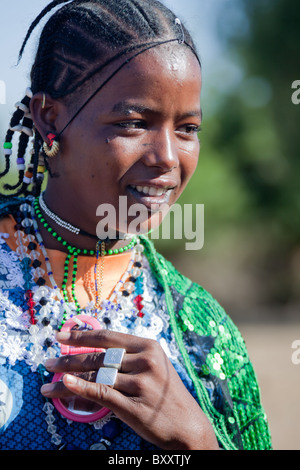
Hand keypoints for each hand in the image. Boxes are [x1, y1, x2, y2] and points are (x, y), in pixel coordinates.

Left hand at [41, 329, 218, 449]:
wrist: (188, 425)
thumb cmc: (166, 395)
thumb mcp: (154, 367)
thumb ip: (129, 357)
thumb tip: (93, 352)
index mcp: (149, 346)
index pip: (108, 337)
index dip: (81, 335)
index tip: (61, 335)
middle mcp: (145, 361)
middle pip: (98, 356)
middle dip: (69, 358)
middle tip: (48, 361)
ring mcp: (140, 383)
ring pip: (95, 376)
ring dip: (67, 377)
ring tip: (48, 379)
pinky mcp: (134, 405)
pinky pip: (101, 394)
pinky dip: (80, 389)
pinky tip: (64, 385)